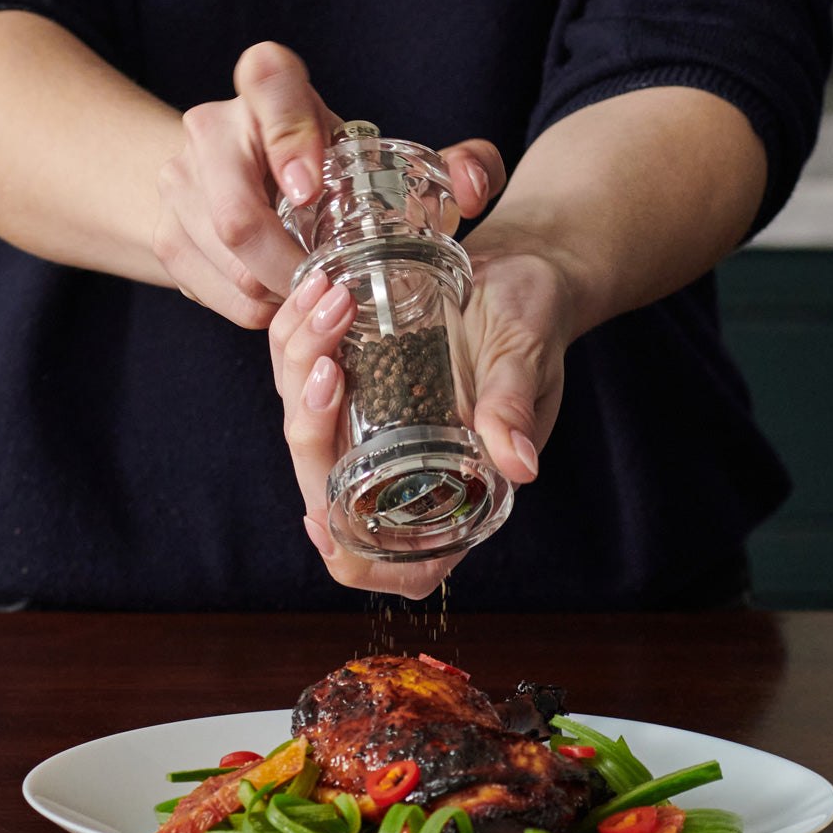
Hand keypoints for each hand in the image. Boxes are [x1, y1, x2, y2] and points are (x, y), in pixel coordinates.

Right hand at [153, 41, 502, 328]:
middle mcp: (213, 124)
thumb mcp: (394, 163)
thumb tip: (473, 186)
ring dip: (278, 293)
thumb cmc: (336, 173)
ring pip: (223, 262)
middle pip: (235, 213)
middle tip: (334, 287)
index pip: (269, 82)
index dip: (290, 134)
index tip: (312, 190)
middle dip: (292, 266)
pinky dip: (257, 308)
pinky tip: (287, 300)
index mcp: (270, 85)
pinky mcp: (165, 233)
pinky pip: (213, 289)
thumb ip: (458, 167)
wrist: (250, 185)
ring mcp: (179, 180)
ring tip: (318, 294)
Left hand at [269, 242, 570, 600]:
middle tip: (327, 365)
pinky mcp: (353, 376)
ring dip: (299, 365)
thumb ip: (513, 408)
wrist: (520, 269)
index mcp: (457, 483)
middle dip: (309, 429)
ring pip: (303, 423)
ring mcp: (371, 420)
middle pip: (328, 487)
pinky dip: (296, 334)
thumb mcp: (527, 360)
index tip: (321, 524)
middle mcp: (405, 462)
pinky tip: (315, 293)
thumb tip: (520, 466)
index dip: (356, 561)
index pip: (404, 562)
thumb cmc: (536, 321)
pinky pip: (301, 371)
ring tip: (333, 305)